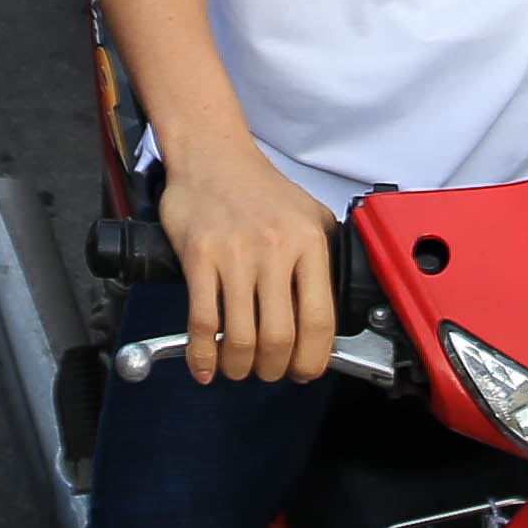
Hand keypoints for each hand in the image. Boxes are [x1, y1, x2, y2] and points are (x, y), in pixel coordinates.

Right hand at [155, 135, 336, 387]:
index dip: (313, 359)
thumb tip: (329, 317)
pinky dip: (202, 353)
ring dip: (239, 366)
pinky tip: (203, 366)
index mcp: (308, 242)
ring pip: (241, 335)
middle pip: (280, 336)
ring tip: (238, 368)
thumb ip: (323, 260)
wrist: (212, 154)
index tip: (305, 371)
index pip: (320, 320)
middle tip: (269, 372)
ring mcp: (235, 252)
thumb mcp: (310, 215)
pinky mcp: (199, 255)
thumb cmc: (259, 188)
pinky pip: (202, 319)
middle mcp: (275, 248)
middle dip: (274, 369)